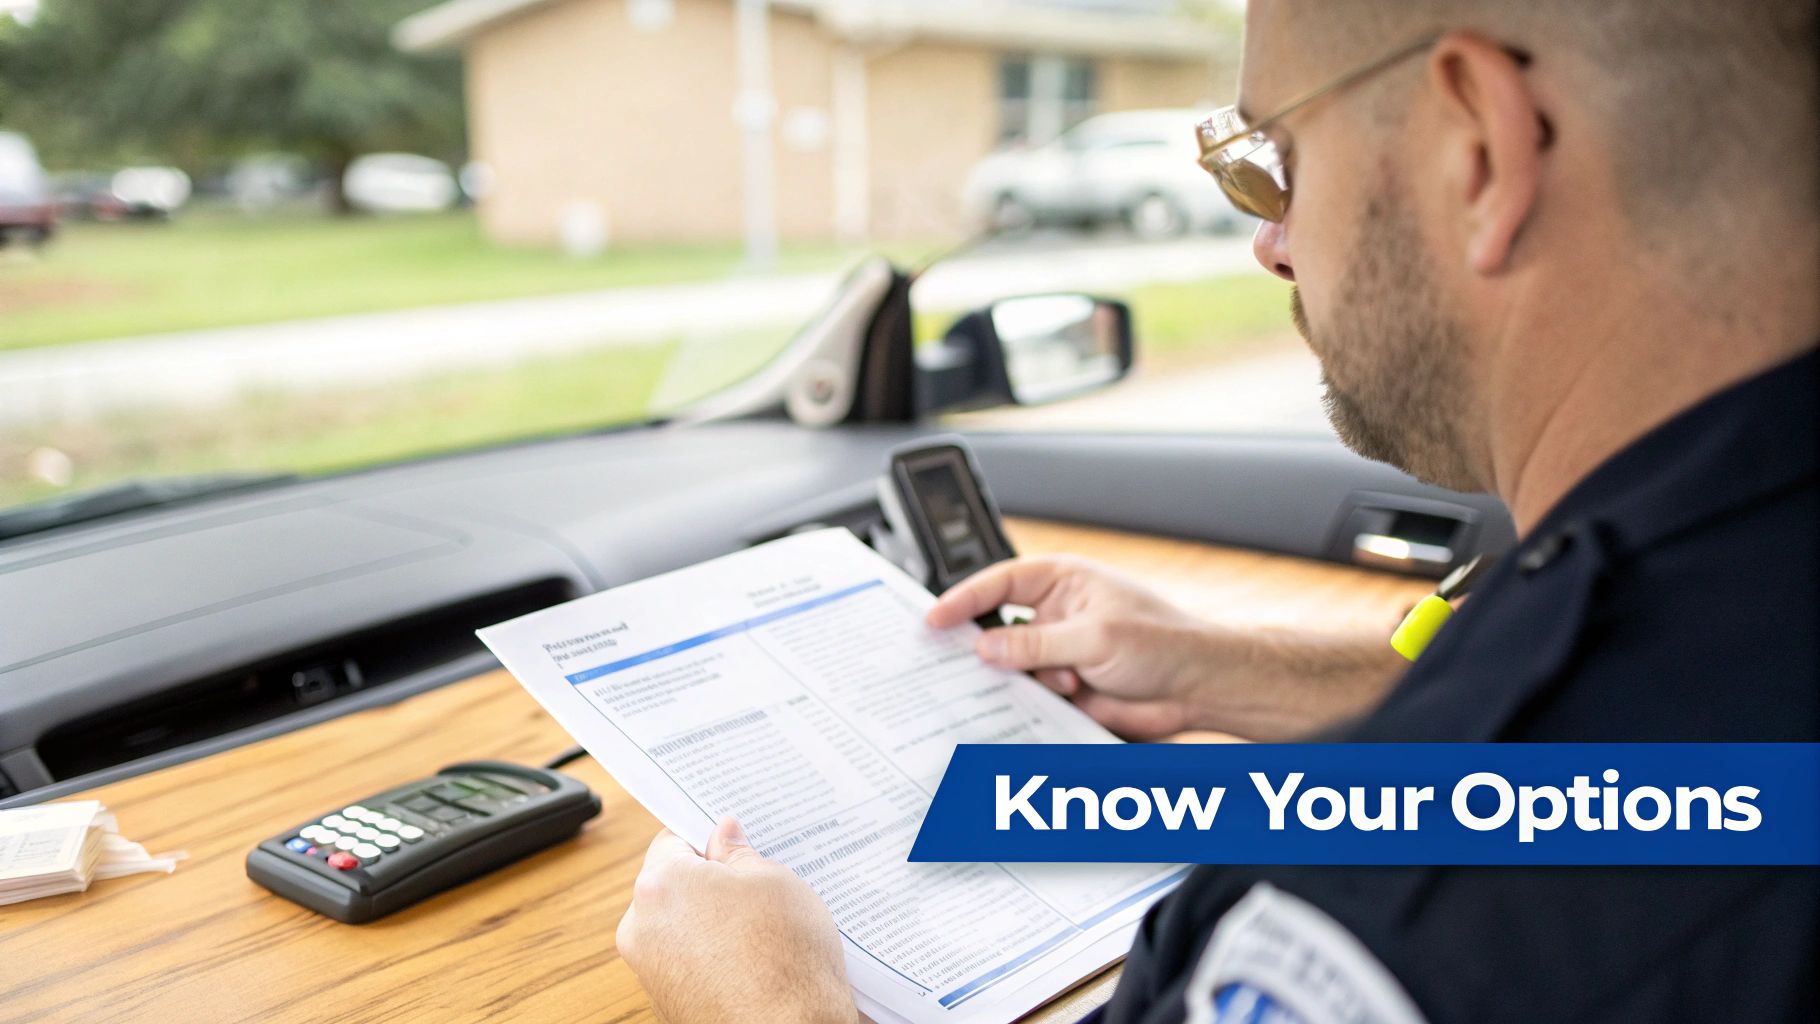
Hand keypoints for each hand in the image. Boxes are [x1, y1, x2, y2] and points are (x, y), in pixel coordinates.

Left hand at [617, 818, 854, 1023]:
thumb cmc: (784, 960)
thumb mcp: (773, 881)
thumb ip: (739, 853)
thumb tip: (724, 836)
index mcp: (660, 886)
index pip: (672, 840)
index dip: (707, 839)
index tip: (732, 844)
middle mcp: (641, 929)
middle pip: (671, 886)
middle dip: (708, 883)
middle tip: (753, 888)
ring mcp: (650, 972)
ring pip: (678, 926)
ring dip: (710, 922)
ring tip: (758, 930)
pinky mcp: (666, 1003)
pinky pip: (685, 962)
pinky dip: (710, 956)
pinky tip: (750, 960)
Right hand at [926, 555, 1224, 738]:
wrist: (1202, 688)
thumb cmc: (1166, 642)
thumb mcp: (1096, 637)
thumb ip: (1037, 644)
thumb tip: (987, 647)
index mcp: (1063, 581)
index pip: (1000, 583)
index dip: (963, 600)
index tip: (934, 620)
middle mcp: (1057, 614)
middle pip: (998, 625)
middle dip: (982, 645)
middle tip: (952, 662)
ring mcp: (1060, 652)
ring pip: (1013, 667)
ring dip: (1020, 681)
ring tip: (1054, 685)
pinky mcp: (1067, 687)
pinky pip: (1032, 696)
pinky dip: (1032, 703)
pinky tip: (1049, 704)